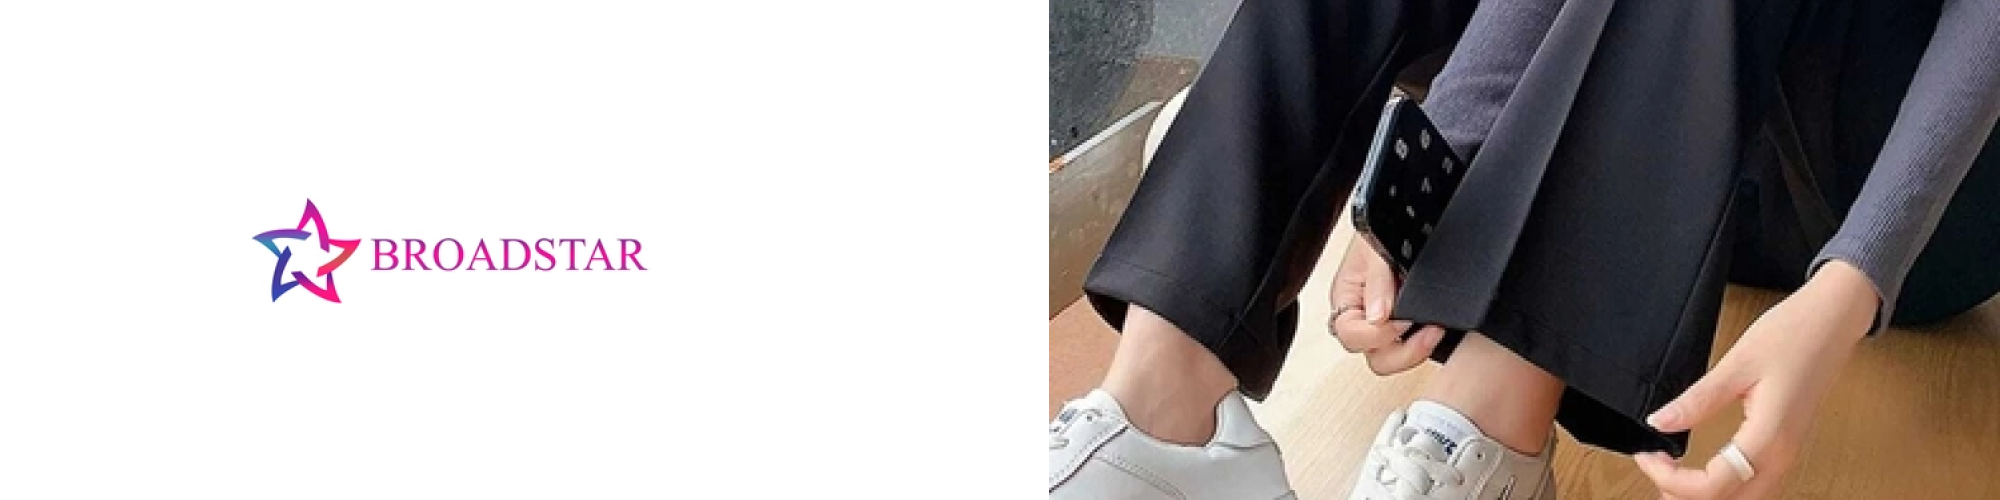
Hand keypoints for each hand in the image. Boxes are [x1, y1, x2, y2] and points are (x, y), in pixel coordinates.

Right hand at [1329, 236, 1445, 375]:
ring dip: (1414, 352)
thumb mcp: (1376, 247)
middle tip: (1428, 332)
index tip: (1403, 319)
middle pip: (1372, 357)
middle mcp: (1362, 315)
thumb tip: (1378, 317)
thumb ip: (1377, 282)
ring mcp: (1384, 322)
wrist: (1407, 214)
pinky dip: (1424, 344)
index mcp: (1346, 298)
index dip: (1377, 335)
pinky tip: (1437, 330)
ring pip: (1390, 359)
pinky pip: (1410, 347)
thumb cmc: (1382, 227)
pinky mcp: (1406, 324)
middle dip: (1402, 352)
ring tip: (1435, 331)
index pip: (1350, 334)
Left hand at [1633, 260, 1877, 498]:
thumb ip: (1697, 400)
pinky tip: (1706, 473)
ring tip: (1671, 476)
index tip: (1647, 455)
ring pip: (1747, 497)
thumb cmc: (1793, 335)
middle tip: (1654, 468)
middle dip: (1686, 495)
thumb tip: (1659, 422)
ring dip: (1708, 494)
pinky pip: (1757, 483)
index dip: (1671, 480)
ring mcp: (1789, 452)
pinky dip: (1727, 487)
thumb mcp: (1736, 365)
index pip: (1714, 486)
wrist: (1833, 321)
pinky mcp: (1788, 445)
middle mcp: (1783, 454)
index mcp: (1769, 436)